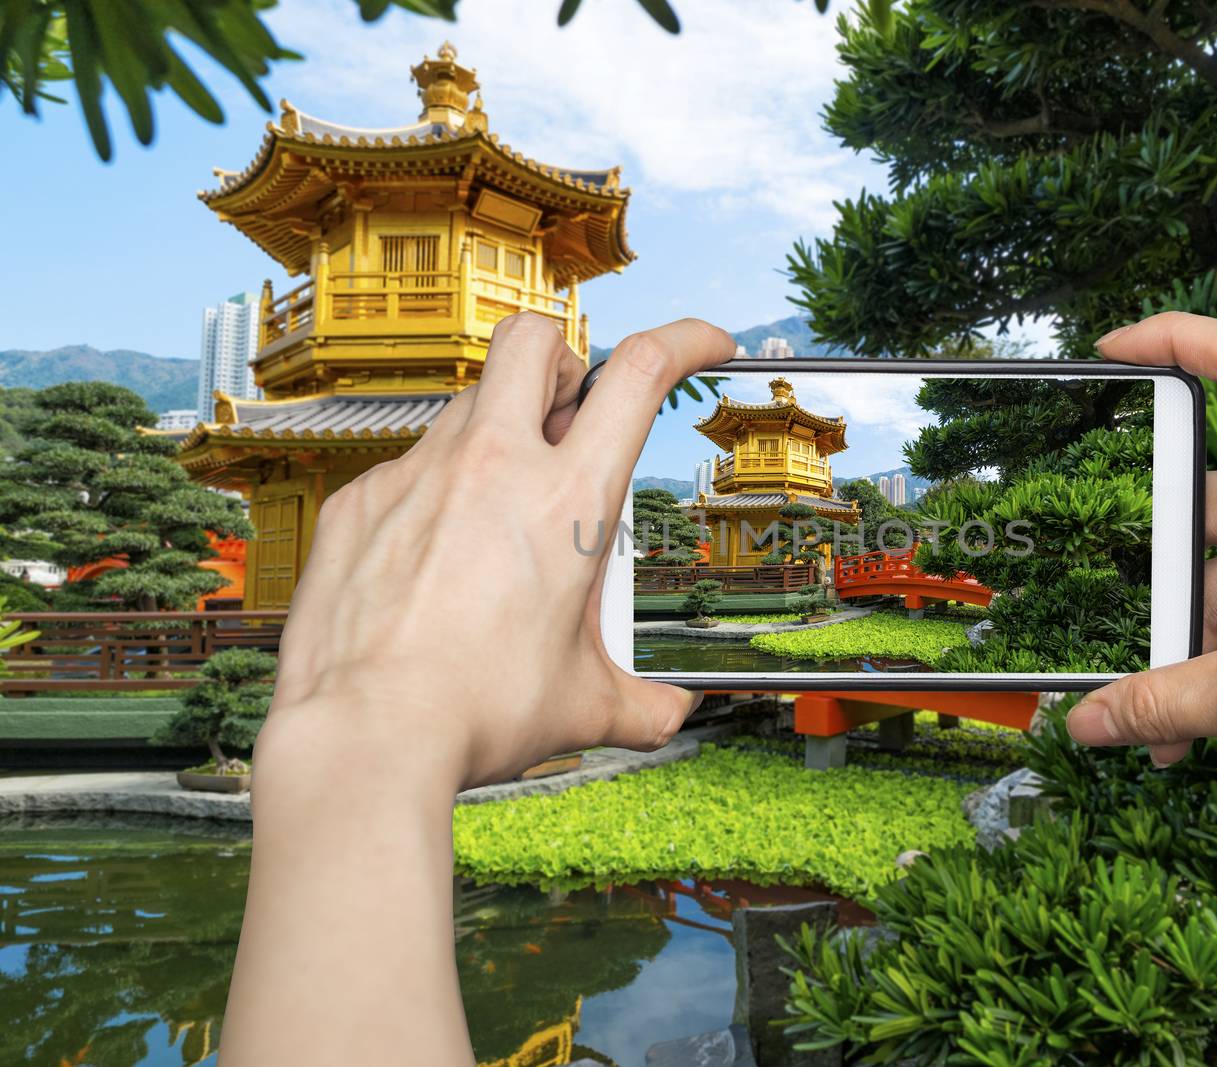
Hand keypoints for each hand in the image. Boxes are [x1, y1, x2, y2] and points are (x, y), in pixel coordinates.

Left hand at [223, 315, 733, 1066]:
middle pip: (533, 341)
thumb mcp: (582, 705)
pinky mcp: (360, 502)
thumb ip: (638, 702)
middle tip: (570, 415)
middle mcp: (493, 466)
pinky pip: (408, 468)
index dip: (683, 339)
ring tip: (502, 512)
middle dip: (563, 358)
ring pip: (467, 405)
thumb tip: (666, 714)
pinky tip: (435, 560)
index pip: (639, 373)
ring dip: (499, 432)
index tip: (702, 343)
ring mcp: (418, 475)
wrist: (365, 736)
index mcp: (569, 502)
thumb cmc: (476, 714)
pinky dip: (435, 493)